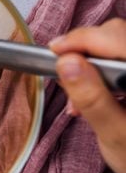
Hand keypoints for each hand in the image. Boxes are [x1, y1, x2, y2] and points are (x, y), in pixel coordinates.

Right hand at [50, 18, 125, 172]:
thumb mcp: (116, 136)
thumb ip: (92, 98)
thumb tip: (66, 62)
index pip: (116, 38)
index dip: (82, 39)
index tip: (54, 52)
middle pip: (117, 36)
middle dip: (85, 53)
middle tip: (65, 78)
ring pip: (117, 45)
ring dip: (91, 66)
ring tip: (79, 100)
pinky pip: (120, 59)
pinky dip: (103, 73)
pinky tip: (95, 97)